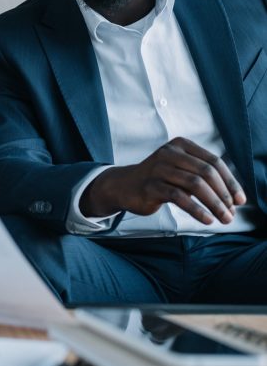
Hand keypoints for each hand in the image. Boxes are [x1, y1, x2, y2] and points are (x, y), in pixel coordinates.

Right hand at [80, 137, 246, 224]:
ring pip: (195, 184)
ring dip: (214, 204)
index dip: (230, 182)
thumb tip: (234, 198)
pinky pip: (179, 197)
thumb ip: (203, 176)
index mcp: (180, 145)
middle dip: (224, 195)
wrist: (125, 185)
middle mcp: (169, 152)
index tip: (240, 200)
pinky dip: (197, 210)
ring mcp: (158, 167)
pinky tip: (207, 220)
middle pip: (206, 172)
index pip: (213, 161)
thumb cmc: (160, 179)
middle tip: (232, 213)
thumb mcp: (181, 170)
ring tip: (224, 219)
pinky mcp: (150, 185)